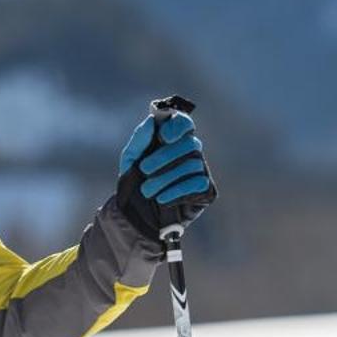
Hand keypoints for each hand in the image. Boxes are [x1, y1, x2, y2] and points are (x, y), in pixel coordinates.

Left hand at [115, 98, 216, 241]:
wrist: (136, 215)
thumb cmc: (135, 182)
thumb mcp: (130, 160)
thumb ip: (139, 140)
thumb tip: (151, 121)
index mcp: (173, 140)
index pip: (184, 123)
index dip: (177, 126)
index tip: (163, 136)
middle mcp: (191, 152)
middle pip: (189, 144)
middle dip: (164, 157)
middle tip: (144, 170)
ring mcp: (200, 170)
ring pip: (191, 165)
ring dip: (166, 178)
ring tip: (147, 190)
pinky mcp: (207, 189)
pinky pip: (198, 183)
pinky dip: (178, 191)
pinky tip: (162, 199)